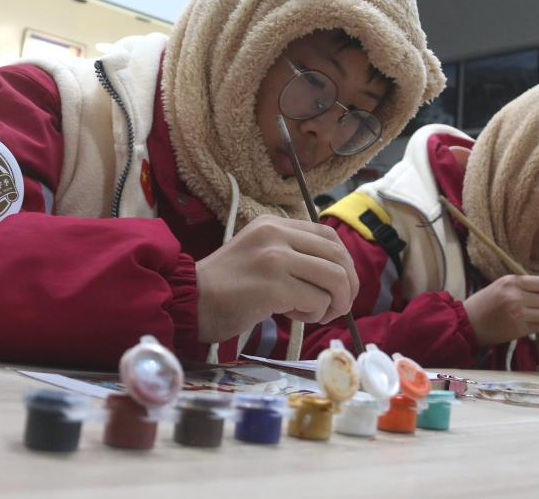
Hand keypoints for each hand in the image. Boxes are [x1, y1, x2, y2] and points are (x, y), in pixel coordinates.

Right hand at [195, 214, 359, 343]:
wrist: (190, 301)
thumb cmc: (226, 286)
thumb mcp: (260, 254)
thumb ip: (292, 254)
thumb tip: (337, 274)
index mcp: (273, 223)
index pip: (329, 235)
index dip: (344, 263)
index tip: (340, 287)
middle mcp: (276, 234)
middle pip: (338, 256)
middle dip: (347, 286)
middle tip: (337, 307)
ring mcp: (274, 258)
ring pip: (334, 279)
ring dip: (333, 303)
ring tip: (313, 314)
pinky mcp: (273, 286)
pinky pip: (317, 301)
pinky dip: (314, 315)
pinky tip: (290, 316)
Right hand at [463, 274, 538, 347]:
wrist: (467, 322)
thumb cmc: (484, 303)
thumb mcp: (500, 285)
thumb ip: (522, 284)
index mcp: (511, 282)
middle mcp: (516, 297)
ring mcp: (518, 314)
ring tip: (534, 315)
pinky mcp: (518, 330)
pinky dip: (537, 325)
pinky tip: (527, 323)